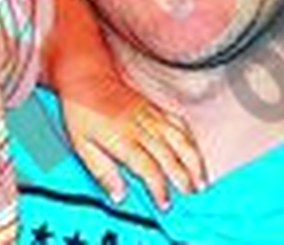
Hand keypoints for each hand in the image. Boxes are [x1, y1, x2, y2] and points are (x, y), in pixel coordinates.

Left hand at [60, 75, 206, 209]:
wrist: (87, 79)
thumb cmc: (82, 113)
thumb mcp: (82, 146)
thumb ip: (102, 172)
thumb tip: (119, 195)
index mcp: (122, 139)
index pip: (148, 168)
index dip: (159, 188)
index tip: (164, 204)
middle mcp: (141, 127)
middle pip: (170, 155)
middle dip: (184, 178)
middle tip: (191, 196)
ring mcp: (152, 116)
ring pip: (181, 139)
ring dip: (195, 161)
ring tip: (202, 180)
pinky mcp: (156, 108)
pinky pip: (180, 124)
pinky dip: (192, 140)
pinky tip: (196, 154)